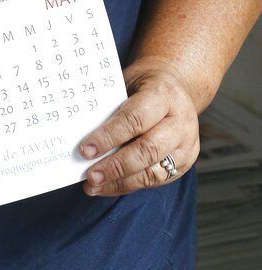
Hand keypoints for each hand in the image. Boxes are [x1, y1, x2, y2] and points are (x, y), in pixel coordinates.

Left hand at [79, 57, 199, 195]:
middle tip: (90, 174)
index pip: (135, 119)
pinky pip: (155, 180)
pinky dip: (129, 185)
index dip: (109, 136)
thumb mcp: (129, 82)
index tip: (86, 149)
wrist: (175, 86)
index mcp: (164, 95)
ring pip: (153, 171)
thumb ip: (113, 106)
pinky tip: (109, 186)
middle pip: (147, 150)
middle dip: (115, 166)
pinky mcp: (184, 163)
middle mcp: (180, 122)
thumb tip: (84, 132)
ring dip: (120, 182)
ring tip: (94, 185)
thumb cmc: (145, 84)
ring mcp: (186, 145)